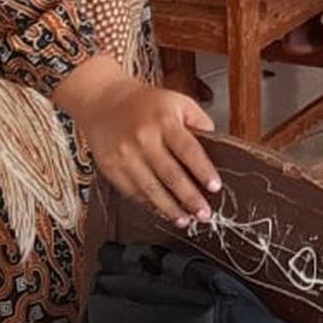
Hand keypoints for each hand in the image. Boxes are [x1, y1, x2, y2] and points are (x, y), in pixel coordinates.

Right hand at [77, 80, 220, 226]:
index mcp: (164, 121)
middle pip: (170, 174)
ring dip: (170, 208)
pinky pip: (133, 192)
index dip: (203, 171)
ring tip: (185, 220)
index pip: (188, 150)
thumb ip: (200, 123)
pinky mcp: (111, 169)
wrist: (105, 102)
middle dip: (190, 197)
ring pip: (151, 188)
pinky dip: (150, 205)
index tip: (215, 187)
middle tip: (204, 214)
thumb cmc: (147, 104)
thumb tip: (217, 149)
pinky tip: (163, 212)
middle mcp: (143, 139)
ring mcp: (125, 156)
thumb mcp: (179, 103)